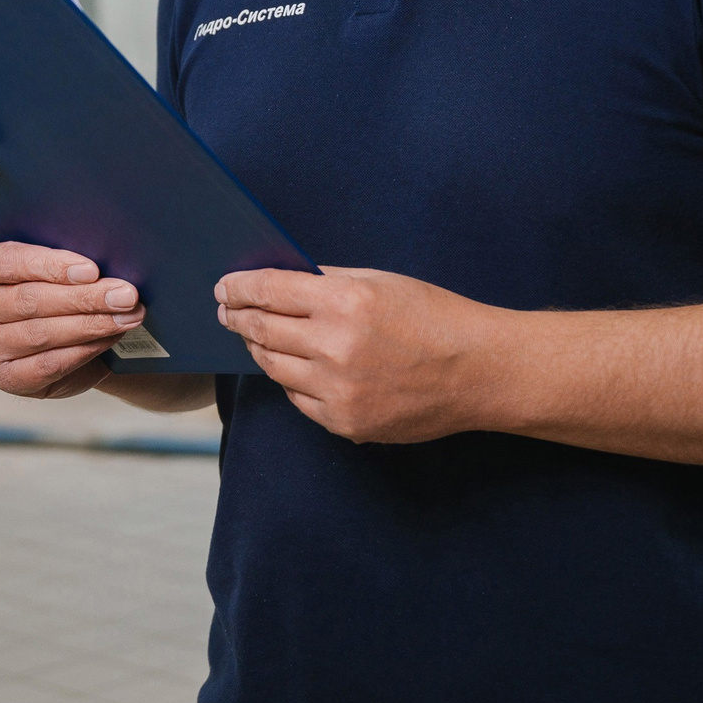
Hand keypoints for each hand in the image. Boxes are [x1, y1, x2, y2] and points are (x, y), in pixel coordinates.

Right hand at [0, 241, 145, 399]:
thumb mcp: (58, 269)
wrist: (62, 338)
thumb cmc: (59, 290)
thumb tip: (108, 268)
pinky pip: (49, 364)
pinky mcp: (7, 377)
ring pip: (43, 333)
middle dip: (85, 298)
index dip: (52, 266)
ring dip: (92, 325)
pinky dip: (85, 350)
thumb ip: (70, 264)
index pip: (12, 262)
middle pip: (32, 300)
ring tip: (128, 317)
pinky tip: (110, 338)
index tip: (92, 270)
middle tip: (126, 295)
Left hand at [217, 266, 500, 443]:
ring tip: (255, 337)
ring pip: (274, 367)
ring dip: (259, 349)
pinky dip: (292, 380)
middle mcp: (336, 347)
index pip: (270, 290)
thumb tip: (279, 280)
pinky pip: (299, 399)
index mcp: (345, 301)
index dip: (239, 287)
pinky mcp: (345, 422)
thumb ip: (327, 280)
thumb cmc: (433, 317)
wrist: (478, 372)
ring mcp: (339, 390)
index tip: (224, 286)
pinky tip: (294, 367)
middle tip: (226, 310)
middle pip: (262, 330)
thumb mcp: (380, 281)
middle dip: (237, 317)